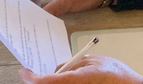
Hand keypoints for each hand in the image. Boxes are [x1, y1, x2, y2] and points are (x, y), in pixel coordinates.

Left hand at [19, 56, 142, 83]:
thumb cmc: (118, 76)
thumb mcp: (93, 61)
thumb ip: (73, 64)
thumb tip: (57, 69)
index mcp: (79, 80)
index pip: (48, 82)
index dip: (32, 78)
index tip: (25, 72)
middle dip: (38, 82)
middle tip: (31, 74)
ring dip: (51, 83)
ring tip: (48, 76)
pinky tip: (62, 79)